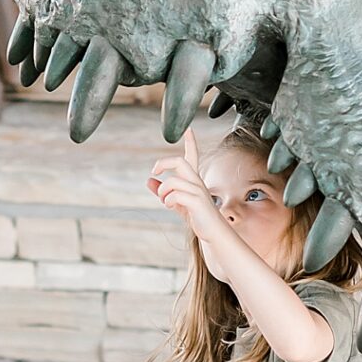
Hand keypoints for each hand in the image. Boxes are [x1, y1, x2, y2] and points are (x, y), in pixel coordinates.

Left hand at [148, 134, 228, 266]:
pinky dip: (168, 200)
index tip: (188, 129)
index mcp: (193, 179)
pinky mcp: (196, 202)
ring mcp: (198, 191)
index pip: (192, 156)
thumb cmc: (198, 216)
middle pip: (180, 161)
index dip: (191, 142)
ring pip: (173, 181)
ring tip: (164, 200)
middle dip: (164, 162)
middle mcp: (196, 182)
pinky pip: (176, 195)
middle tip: (155, 169)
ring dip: (163, 191)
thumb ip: (162, 191)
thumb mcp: (176, 201)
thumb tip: (148, 181)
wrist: (213, 232)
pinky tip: (170, 205)